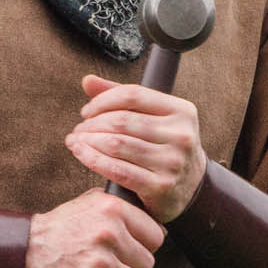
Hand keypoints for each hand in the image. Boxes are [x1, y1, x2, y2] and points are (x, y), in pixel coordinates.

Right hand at [26, 190, 164, 267]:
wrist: (24, 252)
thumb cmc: (60, 230)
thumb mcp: (90, 203)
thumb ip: (122, 208)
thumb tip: (158, 224)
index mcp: (113, 209)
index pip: (157, 237)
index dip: (143, 247)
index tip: (127, 251)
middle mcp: (109, 233)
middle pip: (148, 264)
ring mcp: (99, 262)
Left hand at [65, 76, 206, 220]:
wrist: (191, 187)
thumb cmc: (165, 146)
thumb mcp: (154, 117)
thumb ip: (122, 97)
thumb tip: (87, 81)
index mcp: (181, 111)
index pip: (132, 94)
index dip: (103, 100)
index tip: (87, 111)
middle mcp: (181, 135)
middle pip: (122, 121)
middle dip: (92, 124)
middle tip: (79, 130)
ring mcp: (172, 162)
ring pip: (116, 144)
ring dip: (88, 142)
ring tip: (76, 142)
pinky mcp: (160, 186)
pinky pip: (117, 170)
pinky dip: (93, 160)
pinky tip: (82, 155)